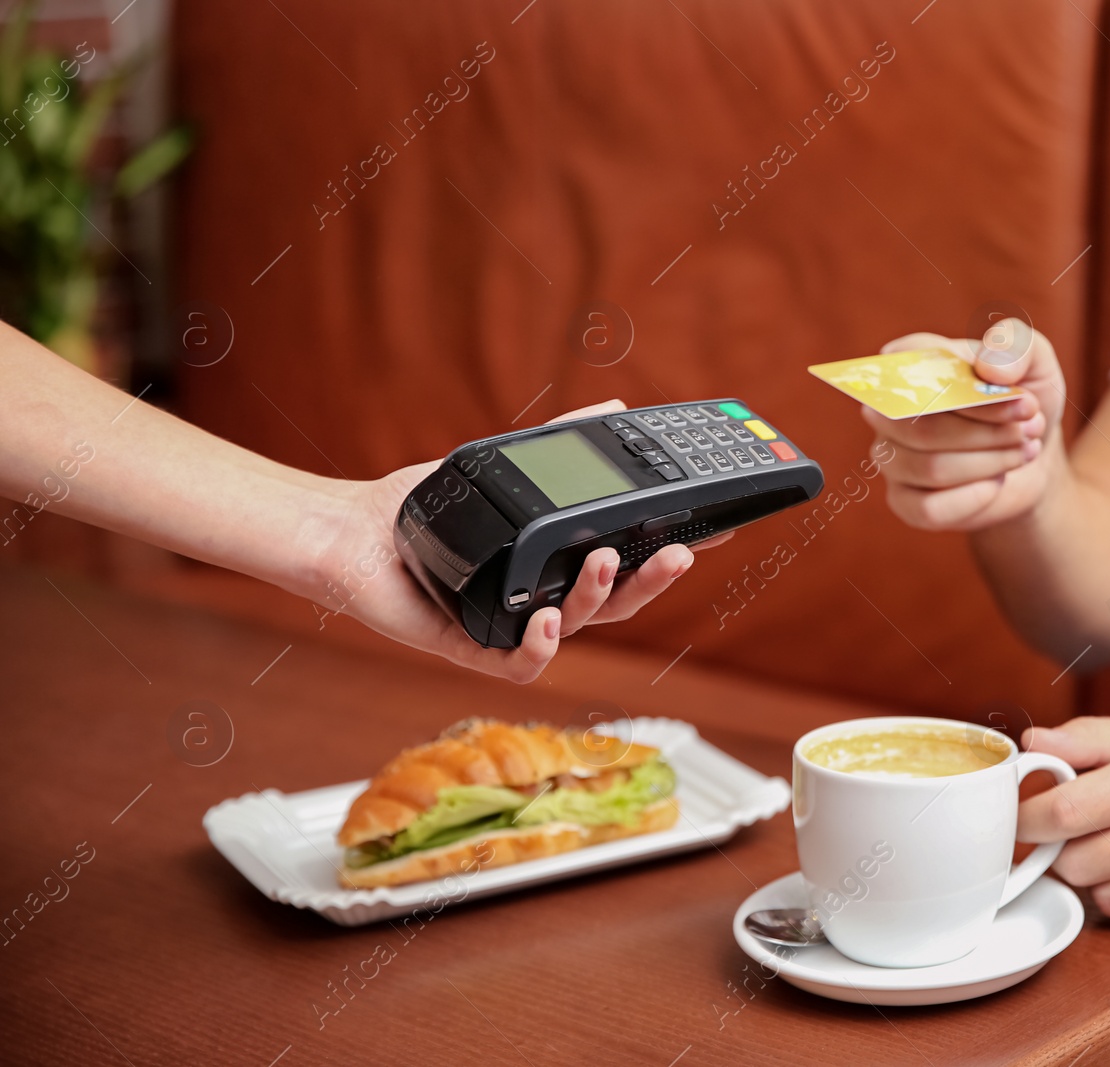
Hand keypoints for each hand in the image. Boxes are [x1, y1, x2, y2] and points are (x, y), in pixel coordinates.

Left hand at [309, 399, 729, 682]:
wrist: (353, 533)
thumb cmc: (423, 511)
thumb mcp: (504, 466)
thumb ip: (560, 444)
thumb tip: (612, 409)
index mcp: (557, 565)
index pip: (628, 560)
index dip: (670, 550)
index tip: (714, 531)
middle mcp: (543, 601)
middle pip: (618, 602)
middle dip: (655, 580)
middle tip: (681, 554)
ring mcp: (512, 628)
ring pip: (579, 629)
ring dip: (601, 598)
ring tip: (607, 562)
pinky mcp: (474, 649)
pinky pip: (520, 664)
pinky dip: (541, 647)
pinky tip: (551, 618)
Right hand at [867, 318, 1067, 530]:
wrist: (1033, 454)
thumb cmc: (1022, 401)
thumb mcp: (1035, 361)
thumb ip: (1014, 346)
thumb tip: (987, 369)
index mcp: (911, 362)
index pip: (910, 366)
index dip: (966, 387)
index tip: (1020, 397)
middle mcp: (889, 410)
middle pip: (923, 426)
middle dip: (988, 431)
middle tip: (1030, 427)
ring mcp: (891, 457)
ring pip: (931, 468)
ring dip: (990, 462)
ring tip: (1023, 450)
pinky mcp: (904, 502)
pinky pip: (928, 509)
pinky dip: (974, 498)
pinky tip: (996, 483)